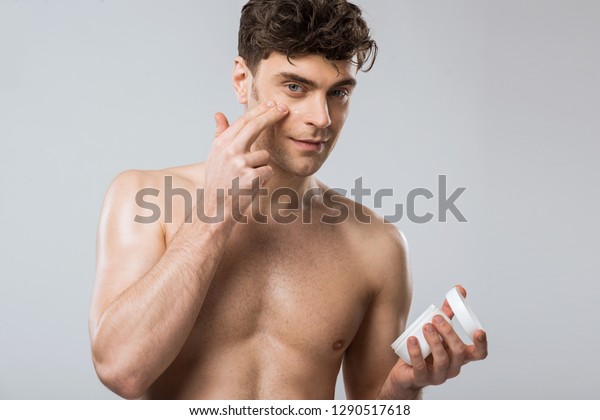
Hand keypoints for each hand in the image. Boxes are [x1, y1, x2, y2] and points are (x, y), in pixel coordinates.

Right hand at [203, 100, 288, 220]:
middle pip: (255, 126)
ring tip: (247, 179)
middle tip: (285, 109)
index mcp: (221, 144)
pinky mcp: (251, 177)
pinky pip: (268, 171)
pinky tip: (250, 187)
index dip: (259, 110)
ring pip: (264, 156)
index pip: (243, 121)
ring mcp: (240, 164)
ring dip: (261, 167)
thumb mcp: (214, 158)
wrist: (215, 211)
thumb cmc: (218, 183)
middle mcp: (229, 151)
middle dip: (272, 115)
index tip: (271, 103)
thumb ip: (219, 135)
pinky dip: (263, 179)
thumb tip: (219, 114)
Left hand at [382, 285, 487, 397]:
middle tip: (436, 319)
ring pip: (442, 360)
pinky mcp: (421, 379)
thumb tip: (459, 290)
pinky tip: (412, 340)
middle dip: (449, 333)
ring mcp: (438, 375)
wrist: (405, 372)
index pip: (479, 354)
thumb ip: (447, 312)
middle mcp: (453, 367)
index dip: (481, 344)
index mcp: (460, 355)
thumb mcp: (437, 330)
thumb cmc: (425, 349)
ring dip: (434, 341)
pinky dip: (416, 352)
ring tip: (425, 327)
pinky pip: (420, 367)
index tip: (478, 330)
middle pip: (459, 352)